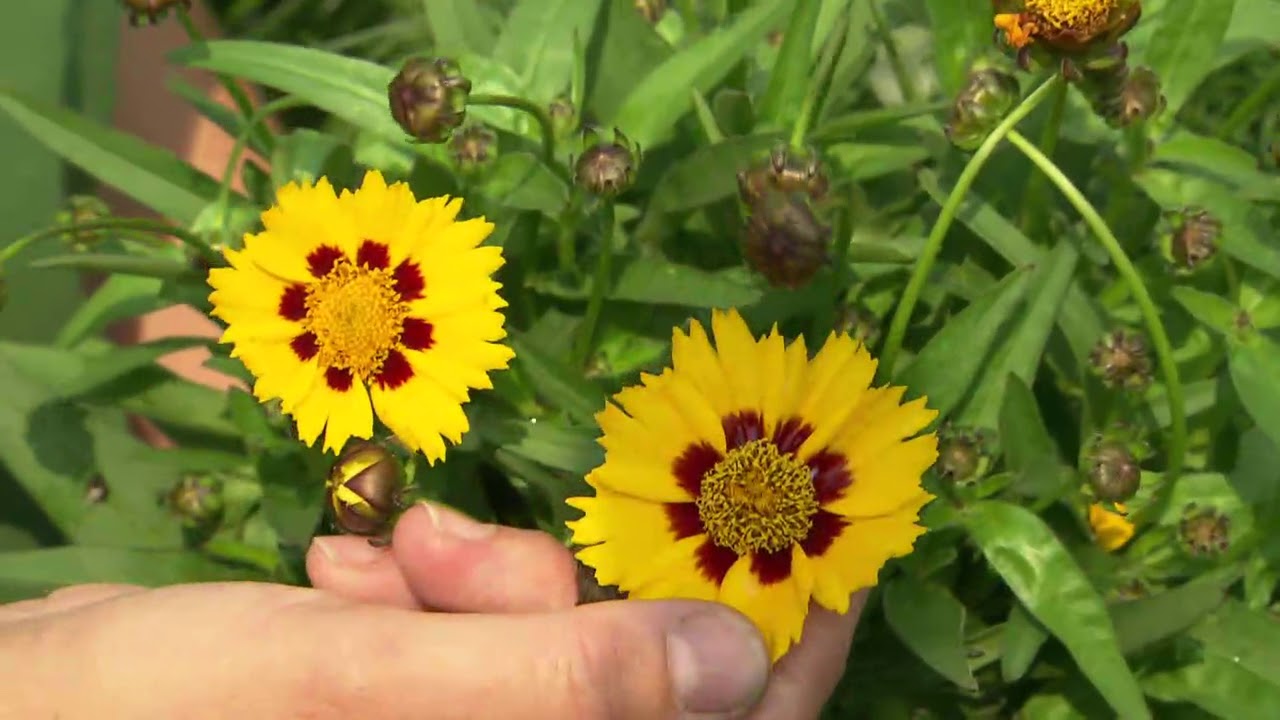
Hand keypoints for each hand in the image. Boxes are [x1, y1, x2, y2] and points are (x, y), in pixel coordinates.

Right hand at [0, 504, 864, 718]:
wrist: (34, 714)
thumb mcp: (375, 686)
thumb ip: (565, 678)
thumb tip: (740, 657)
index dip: (785, 654)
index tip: (811, 545)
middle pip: (619, 673)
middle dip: (549, 592)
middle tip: (445, 549)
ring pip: (536, 640)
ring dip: (469, 581)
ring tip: (369, 564)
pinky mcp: (409, 706)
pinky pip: (464, 636)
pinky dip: (419, 590)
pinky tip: (341, 575)